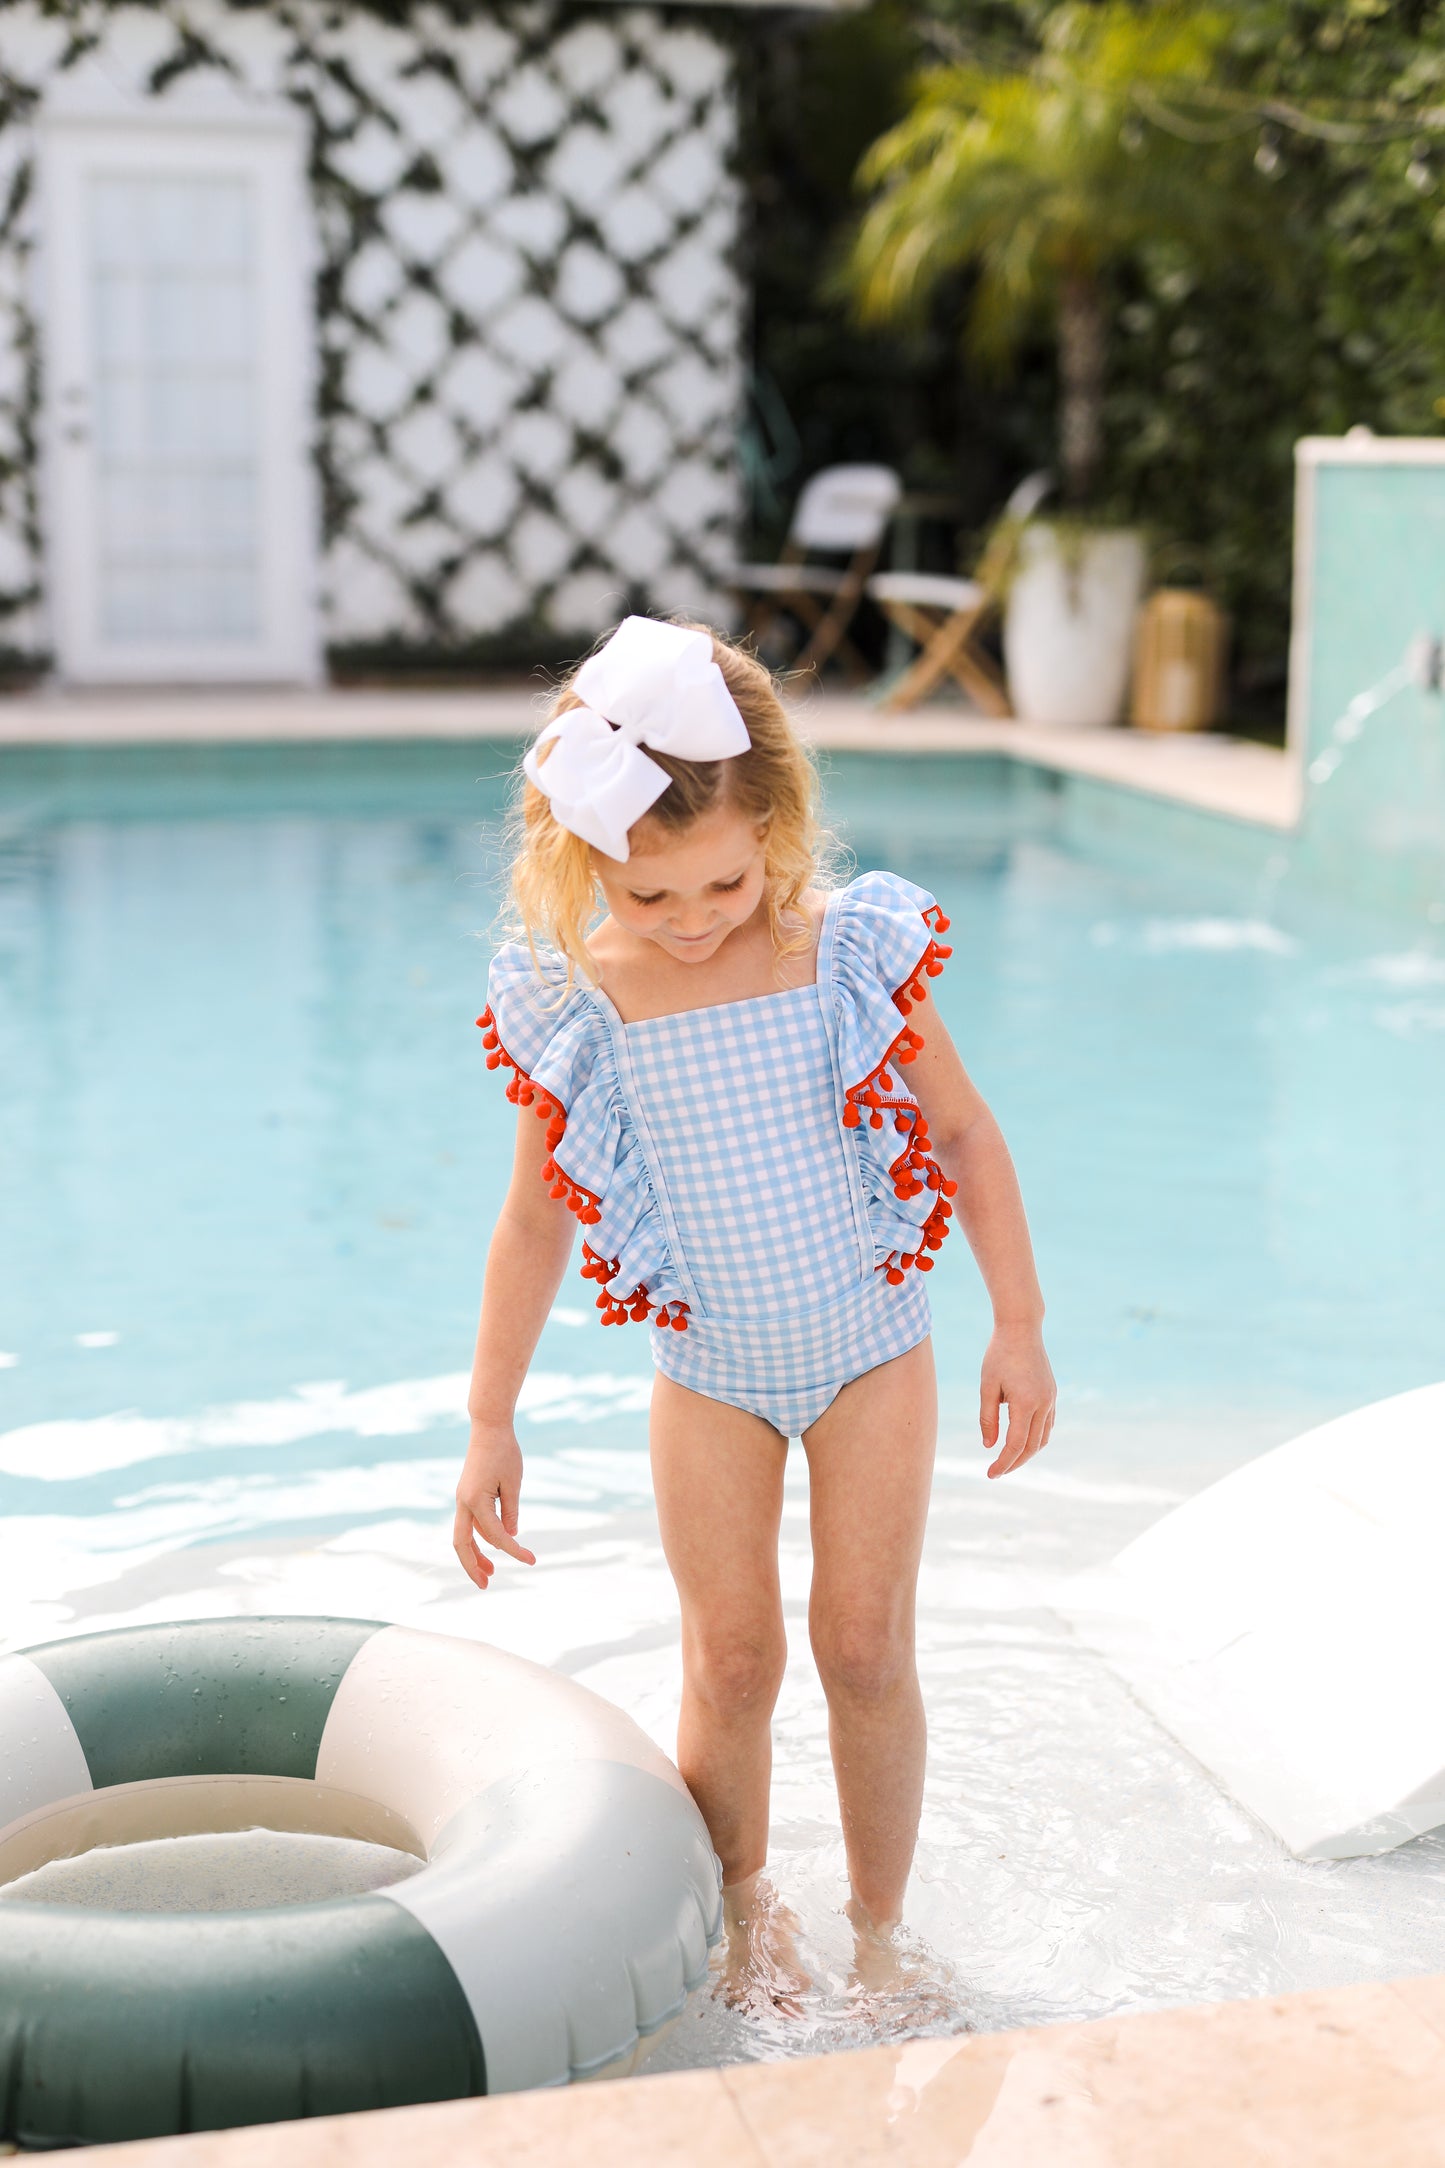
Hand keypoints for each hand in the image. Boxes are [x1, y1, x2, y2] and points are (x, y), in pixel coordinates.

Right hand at [453, 1419, 536, 1588]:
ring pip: (463, 1535)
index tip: (531, 1560)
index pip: (496, 1536)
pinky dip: (479, 1538)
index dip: (514, 1551)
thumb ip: (511, 1512)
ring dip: (475, 1555)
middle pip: (461, 1544)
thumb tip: (510, 1536)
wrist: (489, 1427)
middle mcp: (464, 1503)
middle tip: (487, 1585)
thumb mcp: (513, 1483)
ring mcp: (462, 1499)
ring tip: (490, 1572)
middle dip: (472, 1567)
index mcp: (475, 1501)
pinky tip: (493, 1545)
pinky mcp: (466, 1495)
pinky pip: (470, 1523)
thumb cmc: (504, 1452)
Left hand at [980, 1323, 1055, 1478]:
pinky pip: (1047, 1425)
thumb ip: (988, 1418)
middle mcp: (1043, 1404)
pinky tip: (1022, 1440)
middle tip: (997, 1472)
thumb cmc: (999, 1355)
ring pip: (1043, 1438)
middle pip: (1031, 1447)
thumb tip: (989, 1446)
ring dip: (1027, 1452)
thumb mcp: (987, 1386)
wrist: (1021, 1328)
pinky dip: (1036, 1438)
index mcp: (1025, 1403)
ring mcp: (1051, 1399)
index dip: (1003, 1463)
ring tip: (1008, 1459)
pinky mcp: (1052, 1394)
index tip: (990, 1474)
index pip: (1015, 1445)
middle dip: (1015, 1463)